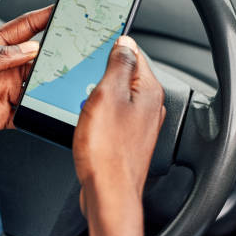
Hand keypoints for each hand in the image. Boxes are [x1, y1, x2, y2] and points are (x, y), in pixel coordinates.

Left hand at [0, 6, 51, 153]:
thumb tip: (29, 49)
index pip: (21, 29)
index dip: (42, 18)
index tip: (63, 9)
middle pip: (34, 60)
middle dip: (54, 56)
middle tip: (73, 55)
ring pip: (33, 87)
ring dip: (46, 87)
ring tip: (62, 86)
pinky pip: (24, 114)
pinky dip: (36, 114)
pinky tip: (44, 112)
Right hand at [73, 36, 165, 211]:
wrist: (109, 193)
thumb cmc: (107, 150)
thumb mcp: (107, 95)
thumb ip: (118, 65)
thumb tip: (125, 42)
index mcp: (149, 91)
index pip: (134, 53)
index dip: (112, 47)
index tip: (95, 48)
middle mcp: (150, 107)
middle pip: (125, 75)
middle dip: (103, 74)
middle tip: (85, 80)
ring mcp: (140, 125)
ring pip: (117, 97)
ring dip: (99, 96)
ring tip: (85, 104)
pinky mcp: (128, 139)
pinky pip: (113, 116)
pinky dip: (100, 114)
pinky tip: (89, 122)